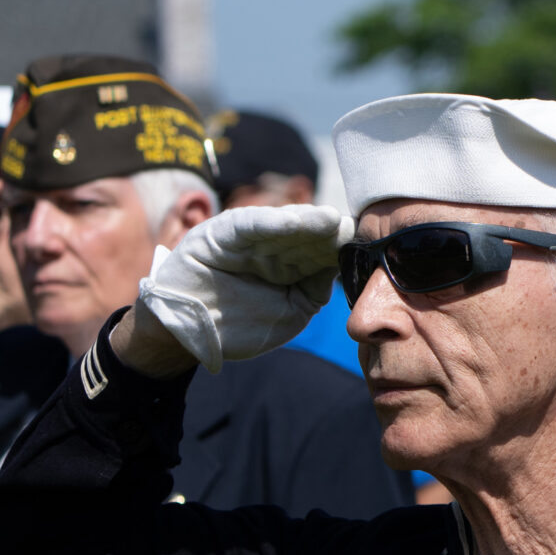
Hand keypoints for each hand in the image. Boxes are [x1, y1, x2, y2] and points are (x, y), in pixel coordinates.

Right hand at [129, 204, 349, 373]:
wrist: (187, 334)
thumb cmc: (239, 325)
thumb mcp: (289, 311)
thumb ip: (314, 289)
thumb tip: (342, 266)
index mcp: (288, 266)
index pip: (319, 253)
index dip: (340, 250)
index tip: (368, 247)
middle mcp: (270, 248)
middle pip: (306, 237)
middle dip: (330, 234)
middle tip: (356, 229)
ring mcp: (247, 240)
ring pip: (283, 228)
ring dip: (309, 223)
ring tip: (332, 220)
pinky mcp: (222, 234)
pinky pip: (251, 226)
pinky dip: (274, 223)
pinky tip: (296, 222)